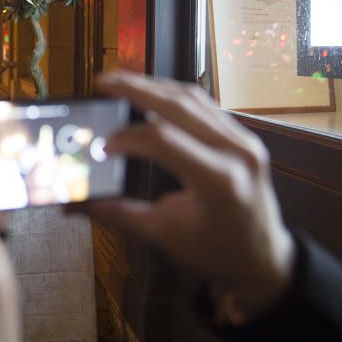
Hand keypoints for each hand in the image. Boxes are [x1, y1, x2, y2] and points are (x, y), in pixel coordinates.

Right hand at [72, 71, 294, 316]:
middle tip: (103, 82)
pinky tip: (150, 93)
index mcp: (220, 180)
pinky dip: (174, 96)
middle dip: (136, 89)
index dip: (127, 137)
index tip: (102, 146)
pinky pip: (205, 106)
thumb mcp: (165, 235)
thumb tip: (78, 203)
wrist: (263, 260)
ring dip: (154, 86)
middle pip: (180, 105)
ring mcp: (244, 141)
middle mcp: (236, 152)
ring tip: (120, 81)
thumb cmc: (217, 252)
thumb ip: (120, 214)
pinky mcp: (243, 138)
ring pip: (193, 98)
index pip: (164, 140)